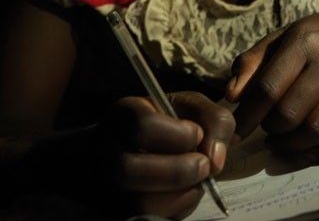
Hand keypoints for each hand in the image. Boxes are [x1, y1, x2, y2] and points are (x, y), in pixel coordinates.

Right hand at [99, 91, 234, 217]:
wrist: (150, 149)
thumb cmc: (174, 125)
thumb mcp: (195, 109)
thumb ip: (214, 121)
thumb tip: (215, 160)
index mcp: (123, 114)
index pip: (142, 126)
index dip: (178, 135)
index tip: (197, 135)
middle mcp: (104, 149)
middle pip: (128, 168)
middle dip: (177, 171)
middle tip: (203, 166)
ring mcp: (107, 184)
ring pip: (137, 202)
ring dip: (178, 195)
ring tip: (196, 182)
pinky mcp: (118, 210)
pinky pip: (145, 219)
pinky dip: (174, 211)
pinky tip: (183, 195)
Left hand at [226, 8, 318, 163]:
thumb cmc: (317, 38)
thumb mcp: (281, 38)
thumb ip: (252, 63)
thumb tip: (231, 97)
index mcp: (305, 41)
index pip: (268, 87)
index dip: (248, 116)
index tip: (235, 132)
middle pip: (290, 113)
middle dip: (271, 129)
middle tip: (268, 128)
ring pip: (317, 131)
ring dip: (292, 145)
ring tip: (282, 140)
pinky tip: (310, 147)